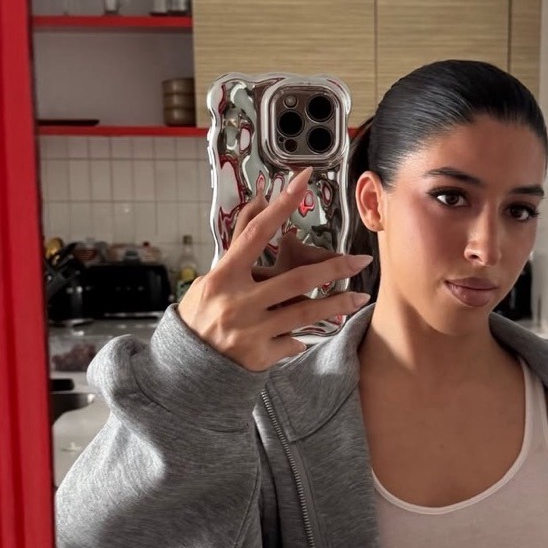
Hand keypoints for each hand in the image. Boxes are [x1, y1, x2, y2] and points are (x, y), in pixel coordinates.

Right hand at [177, 168, 371, 370]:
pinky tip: (307, 332)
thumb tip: (261, 202)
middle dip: (334, 269)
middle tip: (361, 261)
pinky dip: (302, 335)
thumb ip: (239, 244)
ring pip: (305, 313)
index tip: (303, 182)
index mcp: (224, 277)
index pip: (256, 233)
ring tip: (359, 296)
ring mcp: (251, 331)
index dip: (280, 206)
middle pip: (296, 279)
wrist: (187, 364)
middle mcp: (238, 302)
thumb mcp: (213, 276)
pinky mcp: (260, 355)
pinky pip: (293, 341)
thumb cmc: (202, 314)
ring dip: (337, 304)